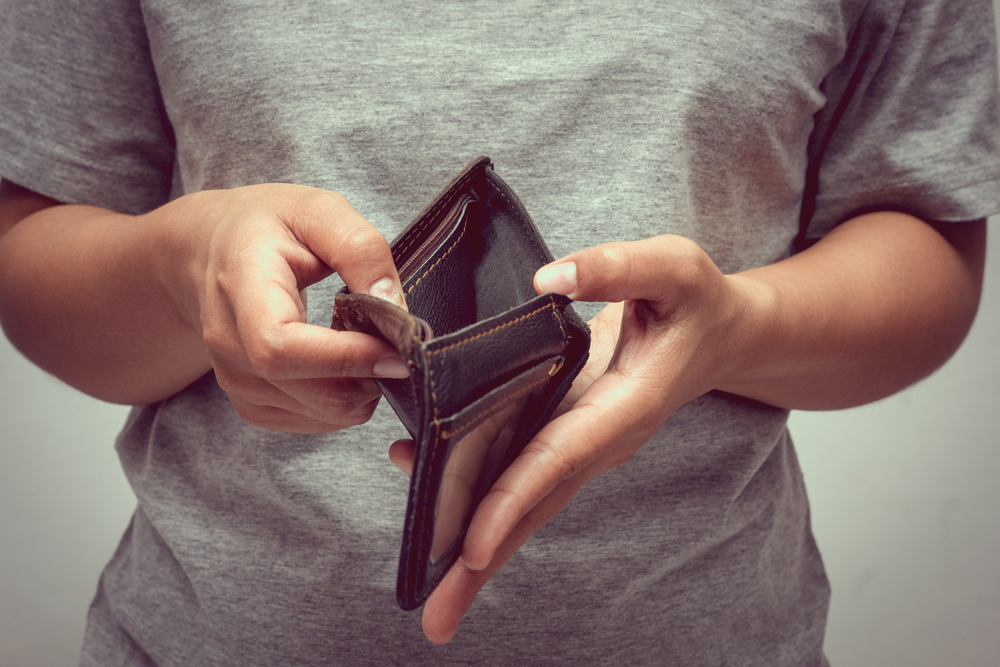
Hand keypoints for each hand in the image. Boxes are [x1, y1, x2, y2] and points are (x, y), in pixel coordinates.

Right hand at [152, 184, 409, 432]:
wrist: (211, 252)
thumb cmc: (268, 227)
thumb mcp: (317, 210)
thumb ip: (359, 249)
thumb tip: (394, 306)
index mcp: (240, 287)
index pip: (280, 347)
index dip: (345, 357)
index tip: (396, 345)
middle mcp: (228, 344)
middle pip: (310, 392)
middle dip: (370, 375)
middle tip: (398, 340)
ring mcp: (237, 382)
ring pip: (324, 413)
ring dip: (364, 387)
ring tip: (369, 341)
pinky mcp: (253, 405)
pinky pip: (318, 421)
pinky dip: (348, 399)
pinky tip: (347, 361)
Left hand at [419, 235, 754, 642]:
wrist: (722, 336)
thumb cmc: (698, 303)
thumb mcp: (673, 267)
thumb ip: (618, 269)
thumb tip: (551, 280)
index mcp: (625, 406)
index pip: (560, 457)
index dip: (514, 499)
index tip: (471, 545)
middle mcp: (601, 439)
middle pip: (536, 505)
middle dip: (485, 561)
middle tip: (437, 617)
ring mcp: (583, 443)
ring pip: (527, 503)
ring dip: (477, 549)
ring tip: (432, 598)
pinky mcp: (568, 435)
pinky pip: (521, 476)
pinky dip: (478, 500)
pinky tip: (428, 499)